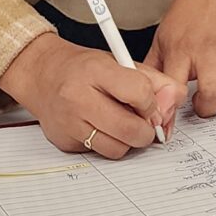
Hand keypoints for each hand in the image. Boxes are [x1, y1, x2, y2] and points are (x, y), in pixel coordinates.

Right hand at [1, 32, 183, 157]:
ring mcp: (69, 123)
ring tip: (122, 124)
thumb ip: (154, 80)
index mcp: (96, 70)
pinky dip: (107, 144)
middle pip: (131, 129)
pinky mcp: (64, 141)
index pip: (140, 93)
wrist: (41, 74)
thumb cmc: (83, 68)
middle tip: (145, 123)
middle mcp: (79, 97)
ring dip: (128, 141)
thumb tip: (175, 102)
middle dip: (147, 131)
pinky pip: (99, 153)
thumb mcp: (120, 62)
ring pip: (118, 149)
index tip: (151, 104)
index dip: (153, 103)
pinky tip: (101, 127)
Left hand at [148, 0, 215, 115]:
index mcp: (182, 51)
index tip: (173, 119)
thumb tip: (144, 93)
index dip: (171, 111)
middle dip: (208, 110)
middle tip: (203, 105)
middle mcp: (209, 53)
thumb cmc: (191, 10)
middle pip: (212, 95)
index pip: (174, 90)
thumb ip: (153, 66)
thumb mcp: (163, 35)